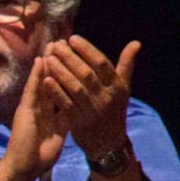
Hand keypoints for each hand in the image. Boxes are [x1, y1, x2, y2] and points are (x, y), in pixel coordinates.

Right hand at [0, 56, 69, 180]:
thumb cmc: (40, 155)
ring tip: (53, 45)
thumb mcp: (58, 134)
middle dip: (57, 62)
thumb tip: (76, 109)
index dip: (66, 73)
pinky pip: (32, 90)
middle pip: (50, 80)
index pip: (59, 88)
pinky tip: (41, 61)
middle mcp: (38, 106)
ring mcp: (30, 107)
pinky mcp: (24, 110)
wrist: (25, 168)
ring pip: (41, 80)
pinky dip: (37, 75)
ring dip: (47, 62)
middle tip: (63, 43)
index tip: (74, 57)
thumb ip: (65, 119)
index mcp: (48, 112)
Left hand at [41, 36, 139, 157]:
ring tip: (48, 58)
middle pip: (86, 73)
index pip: (102, 63)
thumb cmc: (113, 110)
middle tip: (56, 45)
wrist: (107, 143)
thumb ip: (125, 66)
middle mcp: (106, 97)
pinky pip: (65, 104)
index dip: (87, 50)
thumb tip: (136, 43)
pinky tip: (45, 80)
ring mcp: (92, 109)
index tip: (73, 38)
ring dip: (61, 72)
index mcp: (116, 86)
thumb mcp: (122, 89)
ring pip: (75, 87)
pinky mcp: (78, 121)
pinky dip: (56, 92)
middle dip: (70, 57)